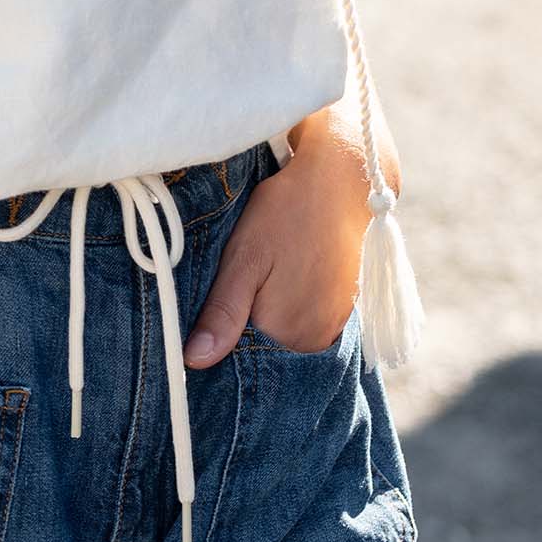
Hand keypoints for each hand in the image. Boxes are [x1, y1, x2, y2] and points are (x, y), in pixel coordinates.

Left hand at [183, 111, 400, 361]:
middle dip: (247, 319)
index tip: (218, 297)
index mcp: (287, 332)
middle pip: (266, 343)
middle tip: (245, 275)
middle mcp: (316, 339)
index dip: (222, 328)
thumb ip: (223, 312)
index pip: (241, 352)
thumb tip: (196, 361)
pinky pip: (308, 317)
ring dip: (271, 310)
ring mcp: (335, 325)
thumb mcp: (244, 257)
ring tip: (269, 270)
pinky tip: (288, 271)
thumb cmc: (287, 212)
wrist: (341, 180)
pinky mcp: (345, 307)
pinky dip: (293, 301)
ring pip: (286, 330)